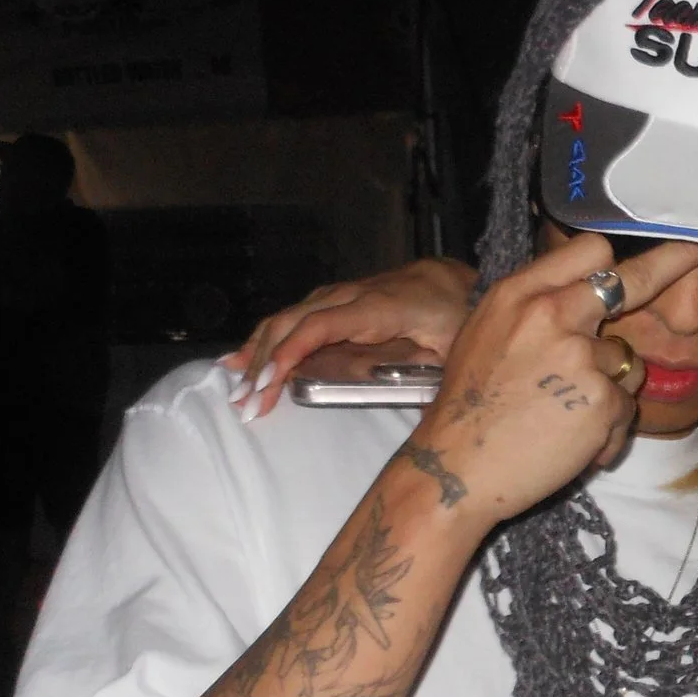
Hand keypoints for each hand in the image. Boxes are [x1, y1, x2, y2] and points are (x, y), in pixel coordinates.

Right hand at [222, 258, 478, 418]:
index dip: (291, 351)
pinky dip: (270, 338)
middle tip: (245, 402)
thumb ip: (438, 373)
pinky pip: (297, 316)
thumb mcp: (456, 345)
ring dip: (259, 351)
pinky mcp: (339, 301)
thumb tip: (426, 416)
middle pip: (294, 321)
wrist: (461, 280)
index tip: (268, 381)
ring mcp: (342, 295)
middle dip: (264, 360)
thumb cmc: (458, 315)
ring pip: (289, 316)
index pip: (321, 325)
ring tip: (236, 387)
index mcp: (379, 306)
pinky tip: (246, 357)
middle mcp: (352, 296)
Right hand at [410, 233, 697, 524]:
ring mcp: (581, 357)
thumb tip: (588, 289)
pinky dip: (607, 433)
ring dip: (610, 391)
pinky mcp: (601, 401)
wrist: (457, 468)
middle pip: (632, 280)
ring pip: (630, 362)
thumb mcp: (488, 333)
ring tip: (566, 418)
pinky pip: (625, 410)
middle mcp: (553, 315)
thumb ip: (536, 305)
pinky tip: (574, 445)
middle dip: (673, 262)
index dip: (619, 255)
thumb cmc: (471, 406)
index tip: (658, 240)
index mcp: (520, 294)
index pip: (589, 251)